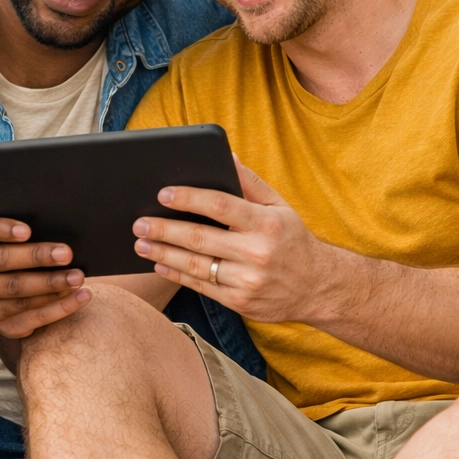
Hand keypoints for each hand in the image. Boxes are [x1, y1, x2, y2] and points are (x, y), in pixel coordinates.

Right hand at [0, 208, 90, 338]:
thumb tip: (9, 192)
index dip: (1, 228)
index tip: (27, 230)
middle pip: (1, 261)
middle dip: (36, 257)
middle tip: (66, 253)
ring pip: (14, 291)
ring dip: (48, 284)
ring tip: (75, 277)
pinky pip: (20, 313)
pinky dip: (47, 305)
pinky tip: (69, 297)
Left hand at [131, 156, 343, 323]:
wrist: (319, 287)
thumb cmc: (292, 239)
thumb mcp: (279, 206)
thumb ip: (250, 182)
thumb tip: (226, 156)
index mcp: (266, 223)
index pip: (220, 206)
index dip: (189, 199)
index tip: (163, 194)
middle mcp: (257, 252)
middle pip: (200, 238)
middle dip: (164, 230)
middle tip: (139, 223)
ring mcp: (248, 280)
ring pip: (197, 266)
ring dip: (163, 254)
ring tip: (141, 243)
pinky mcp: (241, 302)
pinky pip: (202, 287)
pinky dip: (177, 274)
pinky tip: (160, 264)